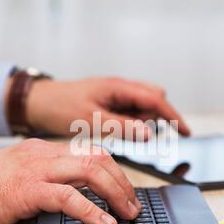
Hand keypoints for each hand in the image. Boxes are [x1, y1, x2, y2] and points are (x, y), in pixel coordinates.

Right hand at [0, 139, 140, 223]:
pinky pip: (67, 197)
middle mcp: (45, 155)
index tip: (126, 191)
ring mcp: (37, 170)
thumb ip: (48, 177)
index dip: (115, 171)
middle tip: (133, 205)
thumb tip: (77, 194)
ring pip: (90, 171)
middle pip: (98, 158)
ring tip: (128, 214)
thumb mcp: (22, 173)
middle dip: (123, 182)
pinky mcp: (26, 190)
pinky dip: (91, 210)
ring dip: (116, 193)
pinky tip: (105, 223)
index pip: (92, 153)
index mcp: (46, 151)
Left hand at [24, 77, 190, 138]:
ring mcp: (115, 95)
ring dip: (143, 122)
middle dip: (158, 118)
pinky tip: (120, 131)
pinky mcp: (109, 103)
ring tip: (124, 134)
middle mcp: (120, 88)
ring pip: (143, 107)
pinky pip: (130, 112)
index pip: (156, 100)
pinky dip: (132, 123)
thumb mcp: (91, 120)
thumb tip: (150, 134)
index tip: (186, 132)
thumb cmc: (60, 106)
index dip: (173, 116)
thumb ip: (122, 126)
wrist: (37, 102)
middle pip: (154, 100)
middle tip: (145, 136)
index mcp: (118, 87)